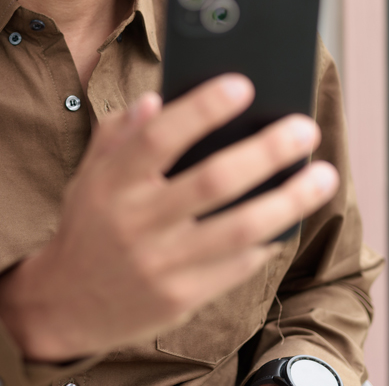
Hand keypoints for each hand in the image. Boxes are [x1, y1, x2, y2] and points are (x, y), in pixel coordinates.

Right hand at [0, 74, 338, 360]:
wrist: (66, 304)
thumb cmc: (88, 225)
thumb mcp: (90, 174)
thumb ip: (119, 134)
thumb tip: (157, 100)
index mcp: (112, 183)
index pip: (159, 137)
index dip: (202, 109)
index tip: (243, 84)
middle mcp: (136, 221)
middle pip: (213, 180)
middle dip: (267, 151)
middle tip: (304, 128)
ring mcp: (161, 263)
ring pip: (240, 227)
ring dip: (289, 199)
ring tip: (322, 175)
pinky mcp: (181, 298)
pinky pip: (238, 265)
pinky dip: (268, 240)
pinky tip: (289, 218)